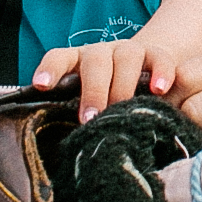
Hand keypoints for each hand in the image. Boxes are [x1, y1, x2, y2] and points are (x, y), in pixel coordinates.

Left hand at [31, 38, 181, 121]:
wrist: (144, 75)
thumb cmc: (109, 99)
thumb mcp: (91, 105)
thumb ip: (80, 118)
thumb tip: (71, 151)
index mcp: (79, 62)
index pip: (60, 58)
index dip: (50, 69)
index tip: (41, 85)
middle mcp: (102, 53)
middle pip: (95, 62)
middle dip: (93, 90)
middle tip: (90, 119)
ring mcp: (130, 50)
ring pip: (126, 56)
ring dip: (123, 84)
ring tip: (124, 108)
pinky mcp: (156, 54)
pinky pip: (160, 58)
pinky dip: (161, 71)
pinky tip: (160, 89)